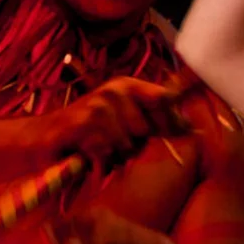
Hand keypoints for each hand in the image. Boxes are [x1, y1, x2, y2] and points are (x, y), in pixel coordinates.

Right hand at [47, 76, 191, 167]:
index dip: (174, 119)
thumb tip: (194, 128)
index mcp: (130, 85)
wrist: (49, 135)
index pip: (166, 97)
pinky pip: (107, 150)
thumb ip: (161, 121)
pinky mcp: (82, 121)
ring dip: (116, 153)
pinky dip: (100, 157)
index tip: (189, 132)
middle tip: (117, 141)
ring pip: (127, 144)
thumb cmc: (96, 130)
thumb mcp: (131, 121)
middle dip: (136, 143)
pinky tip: (88, 149)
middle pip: (147, 129)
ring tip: (101, 145)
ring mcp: (98, 103)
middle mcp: (115, 89)